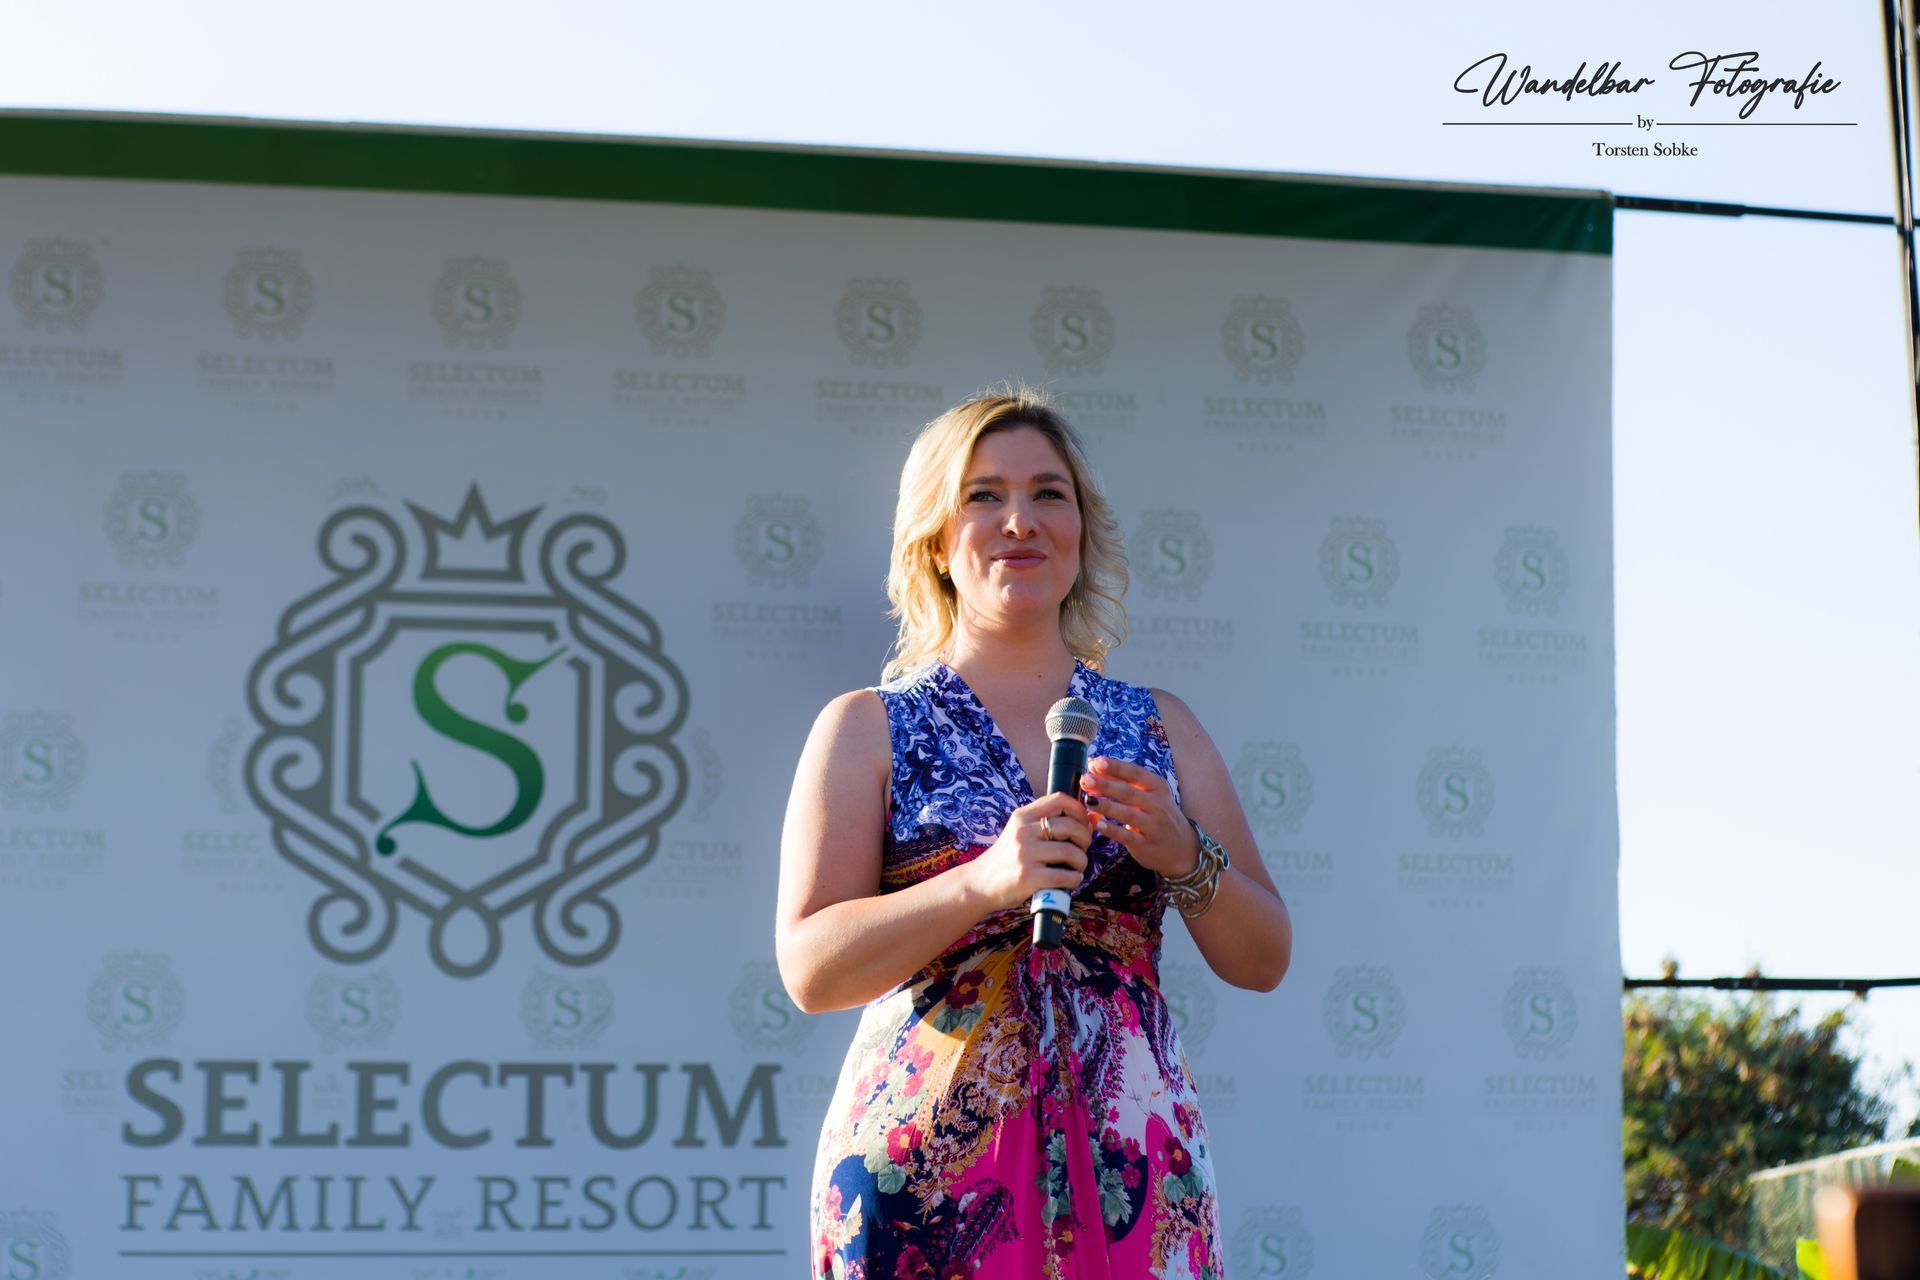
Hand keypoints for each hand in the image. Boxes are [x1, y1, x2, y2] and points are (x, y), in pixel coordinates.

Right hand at [961, 794, 1091, 913]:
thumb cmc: (1007, 858)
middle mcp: (1023, 831)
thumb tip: (1086, 821)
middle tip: (1082, 849)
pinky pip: (1064, 876)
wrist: (980, 883)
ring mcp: (1025, 854)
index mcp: (1022, 816)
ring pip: (1071, 852)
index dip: (1079, 810)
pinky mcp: (1028, 877)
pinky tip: (1071, 880)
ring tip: (1077, 867)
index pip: (1059, 800)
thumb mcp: (1018, 831)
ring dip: (1081, 861)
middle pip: (1070, 827)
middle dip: (1085, 839)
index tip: (1083, 824)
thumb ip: (1043, 823)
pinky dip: (1074, 879)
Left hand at [1080, 757, 1199, 877]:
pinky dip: (1110, 829)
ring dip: (1106, 806)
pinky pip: (1126, 836)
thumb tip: (1093, 764)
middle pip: (1129, 792)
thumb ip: (1122, 781)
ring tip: (1087, 799)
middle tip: (1085, 779)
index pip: (1136, 773)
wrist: (1181, 846)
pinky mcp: (1146, 844)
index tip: (1096, 762)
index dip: (1116, 767)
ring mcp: (1153, 825)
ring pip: (1127, 814)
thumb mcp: (1148, 794)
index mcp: (1158, 787)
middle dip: (1106, 785)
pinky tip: (1095, 823)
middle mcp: (1158, 804)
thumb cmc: (1157, 813)